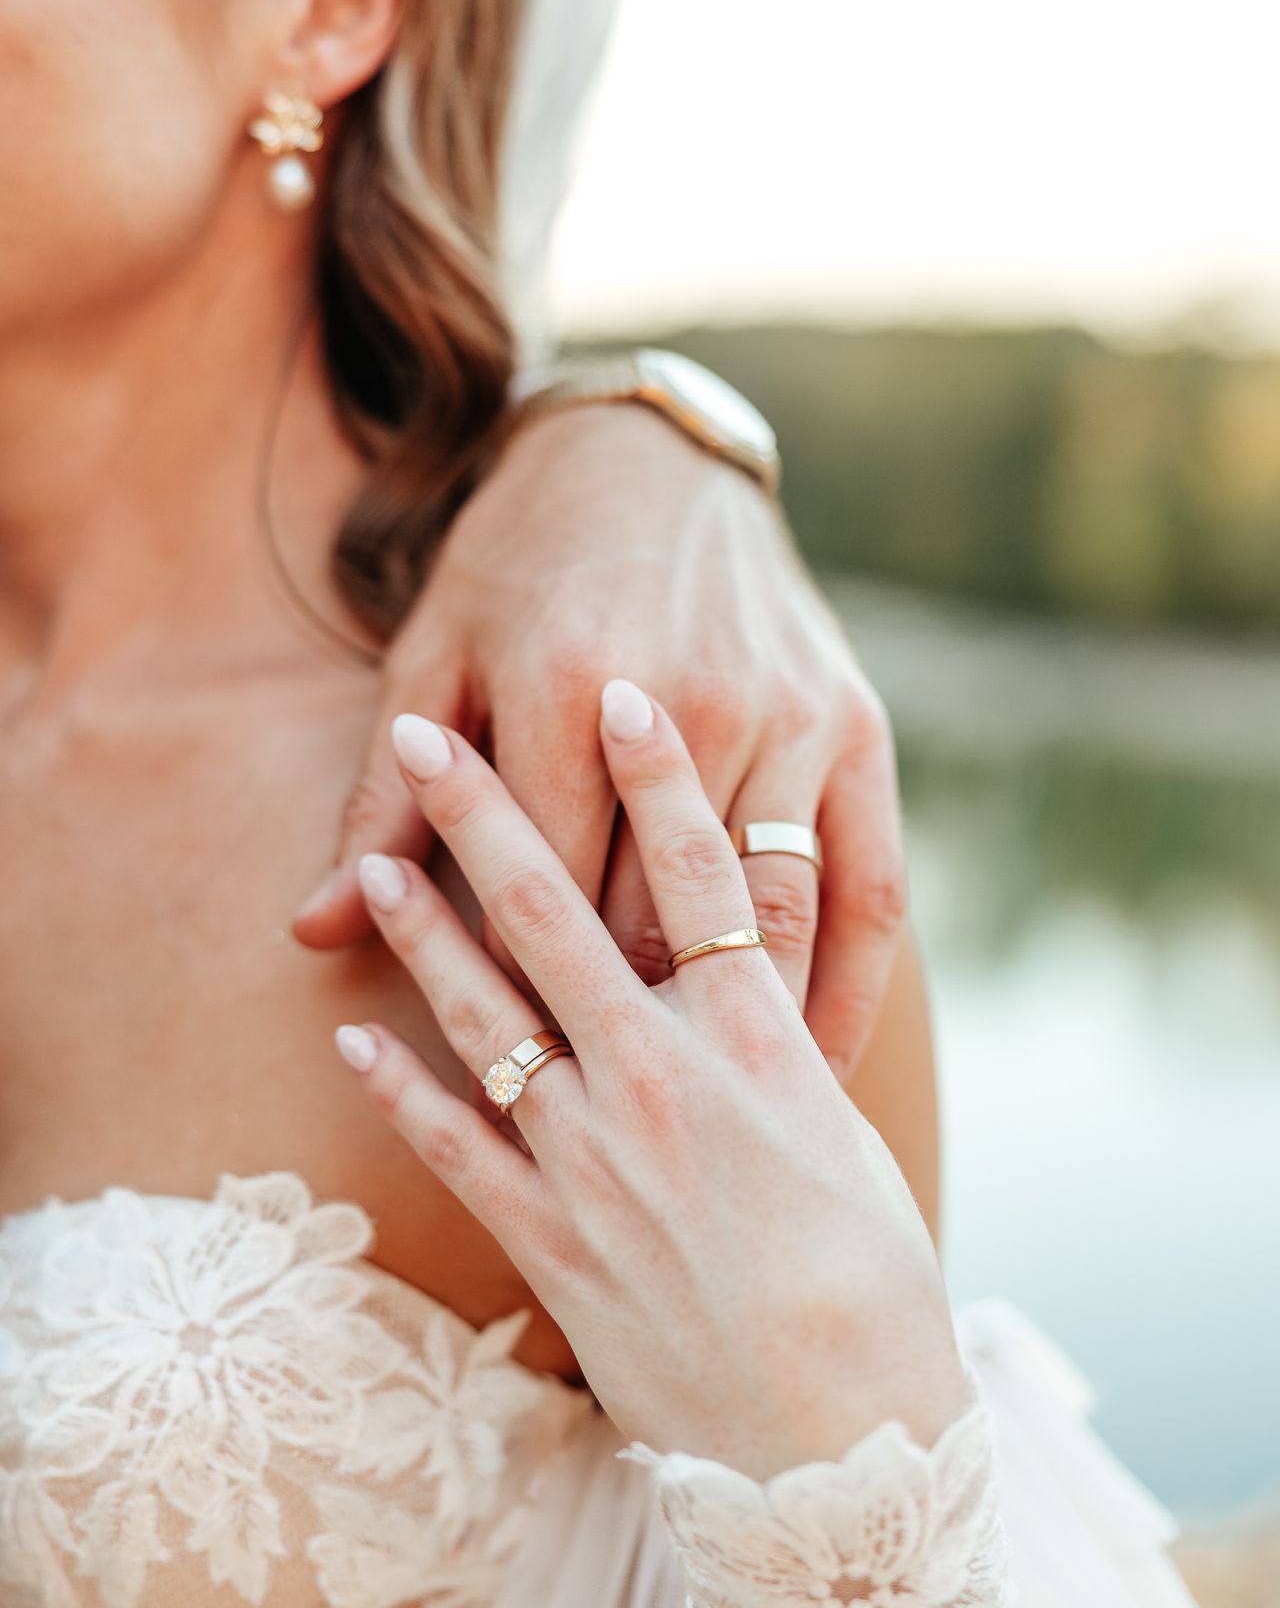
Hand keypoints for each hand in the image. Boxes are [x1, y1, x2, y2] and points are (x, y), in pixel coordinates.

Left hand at [295, 402, 906, 1086]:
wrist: (648, 461)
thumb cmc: (518, 567)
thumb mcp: (432, 662)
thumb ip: (384, 804)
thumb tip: (310, 930)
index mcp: (565, 694)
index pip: (537, 902)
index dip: (518, 1003)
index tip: (508, 1079)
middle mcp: (691, 709)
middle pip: (652, 927)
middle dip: (624, 1040)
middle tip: (612, 1137)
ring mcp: (789, 719)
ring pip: (768, 921)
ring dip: (748, 1043)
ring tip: (727, 1147)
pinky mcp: (860, 728)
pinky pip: (871, 888)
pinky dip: (851, 987)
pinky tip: (825, 1062)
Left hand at [333, 682, 967, 1480]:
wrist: (838, 1444)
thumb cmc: (876, 1288)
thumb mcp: (849, 1144)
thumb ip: (790, 1047)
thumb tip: (759, 974)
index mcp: (757, 1042)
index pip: (704, 867)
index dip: (659, 769)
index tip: (625, 690)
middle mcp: (665, 1077)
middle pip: (561, 913)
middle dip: (490, 817)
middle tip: (435, 740)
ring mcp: (597, 1154)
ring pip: (490, 1013)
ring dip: (423, 933)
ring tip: (373, 866)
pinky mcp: (549, 1238)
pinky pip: (456, 1144)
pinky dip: (401, 1086)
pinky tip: (356, 1032)